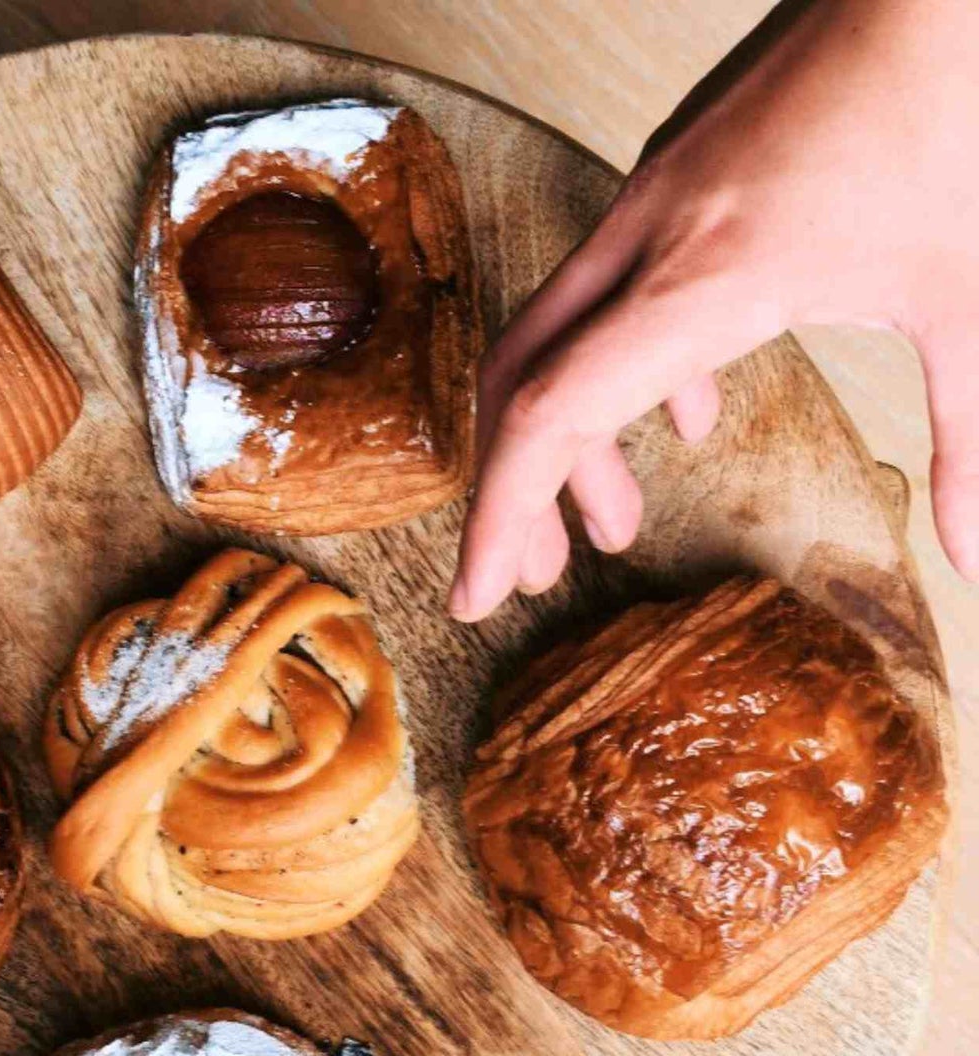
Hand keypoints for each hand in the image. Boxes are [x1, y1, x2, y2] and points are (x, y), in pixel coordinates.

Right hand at [450, 0, 978, 621]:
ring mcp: (648, 204)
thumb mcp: (967, 298)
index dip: (501, 517)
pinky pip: (605, 296)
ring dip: (569, 443)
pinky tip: (685, 418)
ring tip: (612, 523)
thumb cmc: (953, 108)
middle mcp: (647, 242)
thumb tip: (974, 559)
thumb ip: (969, 439)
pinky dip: (620, 375)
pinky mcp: (671, 181)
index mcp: (702, 280)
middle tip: (537, 578)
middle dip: (516, 495)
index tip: (476, 596)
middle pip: (520, 384)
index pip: (550, 416)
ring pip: (555, 341)